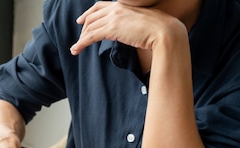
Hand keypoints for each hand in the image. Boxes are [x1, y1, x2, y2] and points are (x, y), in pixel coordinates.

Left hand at [69, 2, 183, 55]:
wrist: (164, 31)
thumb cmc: (158, 30)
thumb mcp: (141, 22)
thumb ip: (130, 23)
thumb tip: (127, 32)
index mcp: (123, 4)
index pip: (99, 6)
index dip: (88, 13)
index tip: (81, 20)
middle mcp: (116, 8)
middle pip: (92, 17)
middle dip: (83, 29)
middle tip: (79, 40)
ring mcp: (114, 18)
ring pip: (89, 28)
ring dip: (80, 39)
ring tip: (75, 49)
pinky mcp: (112, 29)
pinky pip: (91, 36)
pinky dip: (81, 43)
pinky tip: (77, 50)